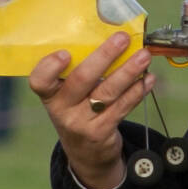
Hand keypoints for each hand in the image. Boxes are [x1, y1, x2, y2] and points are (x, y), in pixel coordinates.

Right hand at [29, 32, 154, 188]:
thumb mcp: (66, 95)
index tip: (64, 54)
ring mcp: (81, 123)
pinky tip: (147, 78)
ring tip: (143, 56)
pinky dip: (137, 91)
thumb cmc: (76, 110)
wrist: (84, 152)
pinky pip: (122, 107)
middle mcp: (62, 109)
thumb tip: (109, 36)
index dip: (49, 67)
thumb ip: (78, 71)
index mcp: (49, 94)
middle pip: (82, 79)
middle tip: (122, 39)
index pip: (40, 80)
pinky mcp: (101, 132)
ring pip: (107, 93)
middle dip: (104, 56)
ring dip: (128, 71)